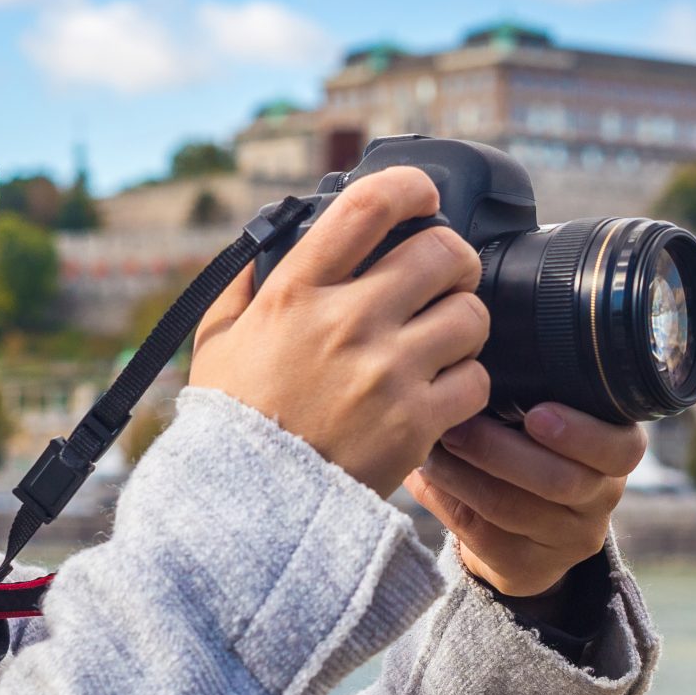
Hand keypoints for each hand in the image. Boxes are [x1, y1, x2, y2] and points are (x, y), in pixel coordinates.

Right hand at [191, 166, 491, 495]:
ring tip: (443, 338)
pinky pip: (476, 379)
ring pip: (471, 314)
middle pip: (443, 252)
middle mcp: (347, 322)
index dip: (409, 187)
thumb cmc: (234, 420)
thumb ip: (246, 280)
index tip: (423, 195)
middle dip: (454, 258)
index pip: (367, 206)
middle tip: (446, 275)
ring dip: (464, 321)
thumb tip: (273, 236)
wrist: (249, 507)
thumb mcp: (218, 338)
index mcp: (297, 292)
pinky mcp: (417, 423)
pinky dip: (467, 383)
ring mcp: (387, 372)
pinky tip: (441, 390)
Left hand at [404, 404, 645, 597]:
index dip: (580, 433)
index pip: (620, 448)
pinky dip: (445, 499)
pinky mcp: (528, 568)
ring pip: (510, 507)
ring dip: (461, 471)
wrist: (525, 527)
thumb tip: (476, 357)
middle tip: (458, 424)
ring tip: (432, 442)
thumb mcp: (551, 420)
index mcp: (617, 454)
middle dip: (498, 449)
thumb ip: (535, 393)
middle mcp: (602, 500)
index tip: (536, 414)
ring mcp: (567, 540)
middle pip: (559, 481)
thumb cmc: (534, 447)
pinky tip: (424, 475)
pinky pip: (480, 533)